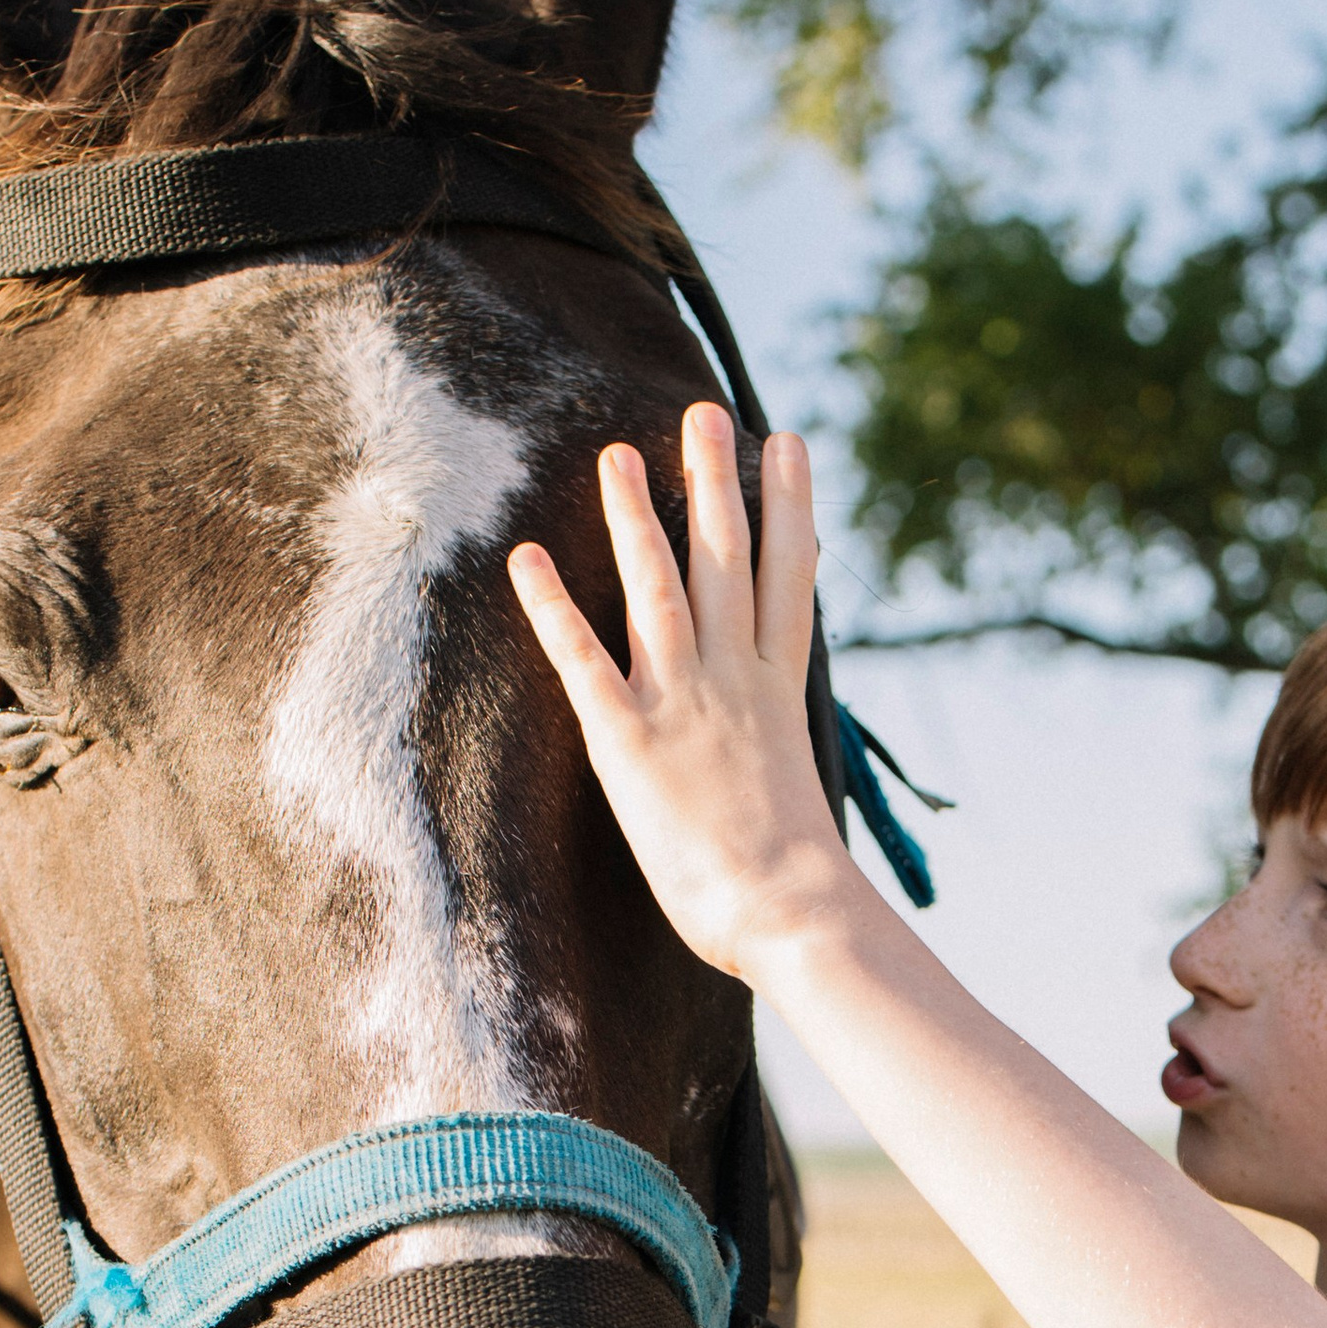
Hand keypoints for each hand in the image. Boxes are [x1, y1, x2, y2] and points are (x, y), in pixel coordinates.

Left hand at [507, 405, 855, 980]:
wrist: (792, 913)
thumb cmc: (799, 886)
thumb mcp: (798, 797)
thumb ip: (778, 752)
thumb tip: (781, 746)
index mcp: (778, 694)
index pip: (790, 581)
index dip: (789, 507)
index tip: (788, 446)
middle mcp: (734, 680)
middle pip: (725, 561)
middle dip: (715, 482)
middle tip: (703, 414)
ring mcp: (682, 703)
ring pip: (659, 587)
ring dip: (636, 516)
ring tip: (618, 453)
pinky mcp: (628, 741)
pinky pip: (583, 660)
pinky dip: (553, 606)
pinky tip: (527, 558)